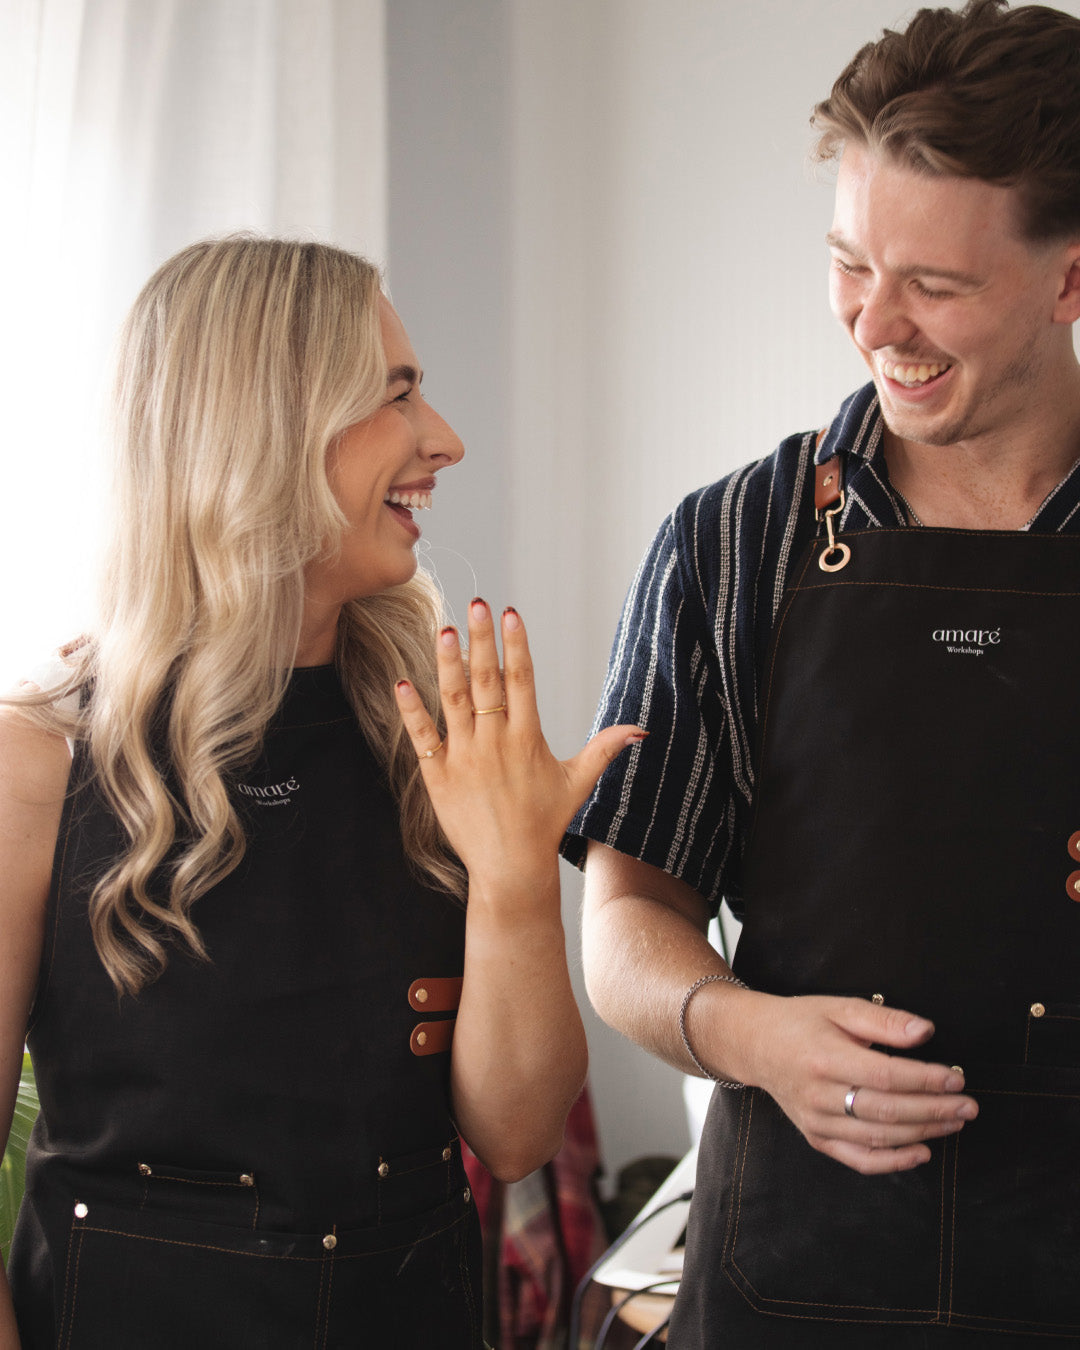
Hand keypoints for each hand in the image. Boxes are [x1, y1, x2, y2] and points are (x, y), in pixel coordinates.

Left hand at [394, 598, 643, 888]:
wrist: (510, 866)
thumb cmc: (545, 822)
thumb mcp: (578, 783)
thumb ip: (605, 749)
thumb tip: (641, 730)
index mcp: (527, 739)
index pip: (522, 681)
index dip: (516, 645)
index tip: (511, 613)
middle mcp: (495, 743)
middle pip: (487, 681)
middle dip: (483, 640)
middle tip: (477, 603)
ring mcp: (464, 758)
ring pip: (454, 701)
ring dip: (448, 664)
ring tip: (445, 630)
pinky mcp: (438, 776)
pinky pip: (423, 737)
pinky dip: (411, 711)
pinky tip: (402, 683)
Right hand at [735, 991, 978, 1174]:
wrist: (757, 1044)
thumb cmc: (801, 1021)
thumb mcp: (839, 1007)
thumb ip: (883, 1020)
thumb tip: (925, 1032)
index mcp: (825, 1058)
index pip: (887, 1076)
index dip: (926, 1080)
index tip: (957, 1078)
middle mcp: (819, 1095)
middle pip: (887, 1111)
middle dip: (934, 1110)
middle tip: (968, 1107)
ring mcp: (817, 1121)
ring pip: (879, 1137)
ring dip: (923, 1133)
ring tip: (954, 1123)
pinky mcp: (816, 1138)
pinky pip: (859, 1160)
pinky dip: (894, 1162)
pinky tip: (922, 1153)